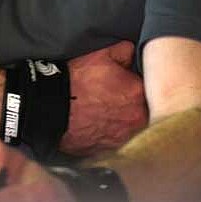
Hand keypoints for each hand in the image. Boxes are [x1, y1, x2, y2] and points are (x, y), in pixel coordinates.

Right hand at [60, 40, 147, 157]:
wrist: (50, 107)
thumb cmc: (76, 80)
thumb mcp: (102, 54)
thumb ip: (125, 51)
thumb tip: (132, 54)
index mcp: (138, 94)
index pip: (150, 88)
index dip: (138, 84)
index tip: (127, 83)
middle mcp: (135, 120)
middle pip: (142, 111)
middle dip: (132, 104)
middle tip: (116, 97)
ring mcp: (121, 138)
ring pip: (130, 128)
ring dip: (122, 121)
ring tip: (105, 112)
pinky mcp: (107, 150)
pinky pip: (114, 141)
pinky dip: (109, 134)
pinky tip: (99, 124)